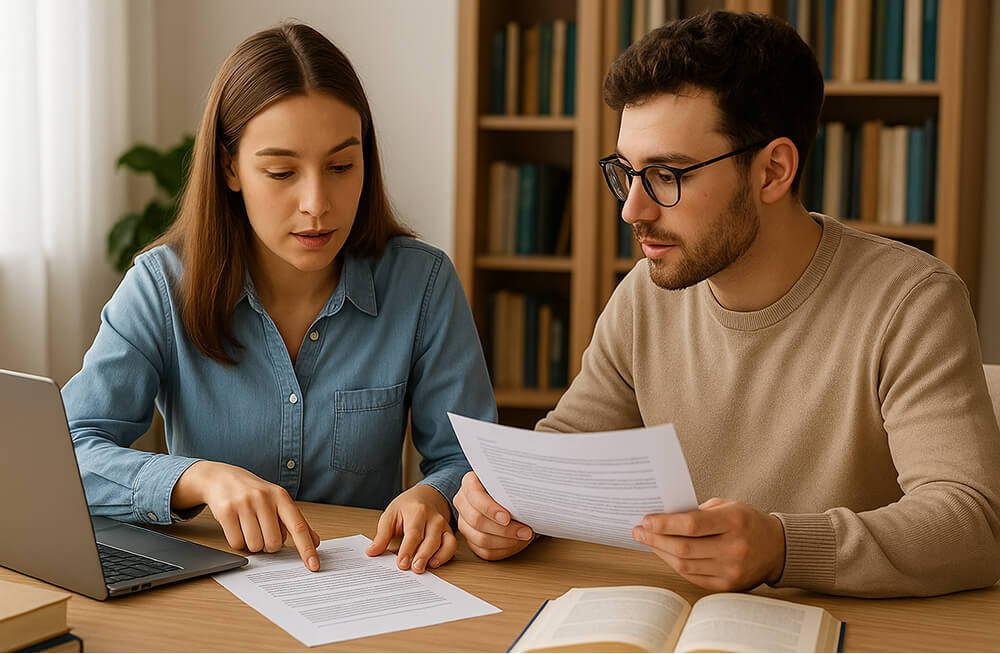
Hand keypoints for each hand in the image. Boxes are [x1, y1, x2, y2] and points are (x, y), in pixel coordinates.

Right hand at [171, 461, 320, 570]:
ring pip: (255, 545)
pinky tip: (237, 527)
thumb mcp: (277, 501)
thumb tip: (315, 542)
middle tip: (263, 531)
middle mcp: (264, 498)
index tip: (314, 566)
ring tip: (249, 527)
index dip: (307, 549)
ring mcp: (244, 503)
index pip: (298, 527)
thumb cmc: (254, 493)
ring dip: (253, 544)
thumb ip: (295, 521)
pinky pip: (236, 544)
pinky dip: (238, 542)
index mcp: (281, 496)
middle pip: (274, 543)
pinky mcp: (226, 511)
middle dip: (269, 545)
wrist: (222, 478)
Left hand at [365, 484, 455, 573]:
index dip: (408, 549)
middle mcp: (433, 517)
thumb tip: (372, 552)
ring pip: (444, 542)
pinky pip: (451, 545)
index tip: (402, 563)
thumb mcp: (390, 516)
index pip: (413, 532)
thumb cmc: (406, 507)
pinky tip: (434, 563)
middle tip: (414, 569)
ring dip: (436, 557)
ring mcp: (443, 525)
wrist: (426, 496)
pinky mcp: (449, 532)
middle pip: (430, 538)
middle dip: (423, 555)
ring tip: (425, 568)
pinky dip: (445, 555)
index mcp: (417, 511)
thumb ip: (382, 536)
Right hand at [453, 471, 533, 559]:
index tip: (507, 517)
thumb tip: (527, 493)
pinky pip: (485, 552)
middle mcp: (463, 503)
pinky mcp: (471, 539)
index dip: (490, 509)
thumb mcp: (508, 479)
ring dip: (507, 541)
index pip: (475, 497)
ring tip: (524, 536)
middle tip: (525, 531)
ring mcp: (464, 523)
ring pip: (481, 540)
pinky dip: (504, 550)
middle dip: (504, 529)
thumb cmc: (507, 486)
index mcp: (470, 483)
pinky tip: (517, 543)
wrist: (505, 495)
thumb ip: (511, 484)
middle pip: (477, 521)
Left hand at [633, 497, 785, 590]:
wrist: (776, 547)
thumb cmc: (746, 521)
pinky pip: (692, 577)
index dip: (665, 524)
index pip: (692, 525)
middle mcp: (734, 548)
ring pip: (685, 565)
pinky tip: (665, 554)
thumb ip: (697, 511)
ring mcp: (731, 570)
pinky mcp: (728, 585)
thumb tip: (662, 517)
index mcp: (734, 522)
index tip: (646, 519)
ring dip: (661, 552)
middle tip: (639, 530)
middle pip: (684, 548)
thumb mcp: (727, 506)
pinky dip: (675, 565)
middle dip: (656, 538)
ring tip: (648, 541)